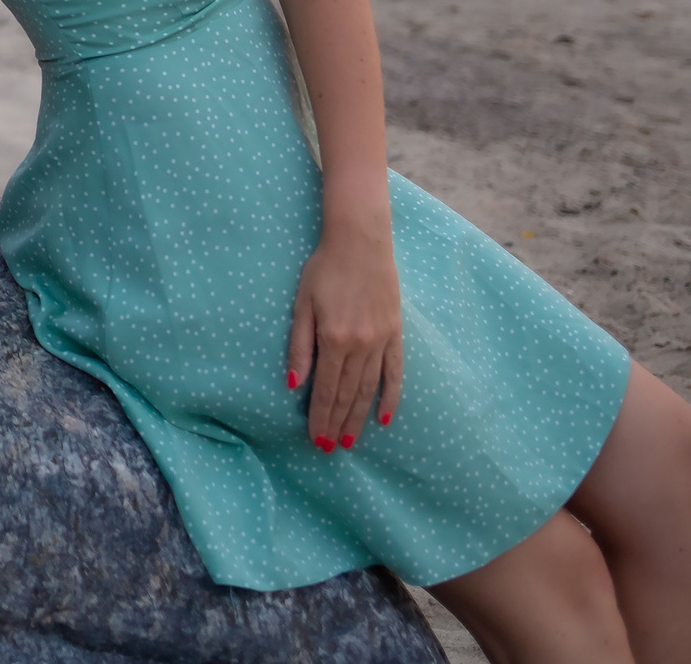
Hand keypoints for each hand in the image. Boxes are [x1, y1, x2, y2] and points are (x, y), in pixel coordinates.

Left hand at [285, 225, 403, 451]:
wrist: (360, 242)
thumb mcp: (302, 304)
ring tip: (350, 440)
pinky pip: (395, 373)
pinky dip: (390, 397)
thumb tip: (295, 384)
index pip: (327, 389)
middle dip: (337, 423)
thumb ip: (299, 345)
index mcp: (334, 339)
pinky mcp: (396, 334)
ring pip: (369, 389)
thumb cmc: (324, 269)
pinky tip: (384, 418)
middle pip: (348, 394)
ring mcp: (382, 341)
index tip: (316, 439)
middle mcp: (360, 346)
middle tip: (329, 448)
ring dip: (359, 417)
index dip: (320, 416)